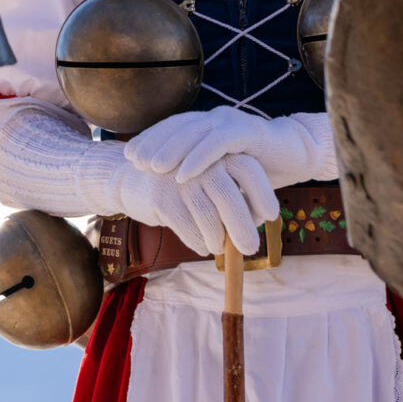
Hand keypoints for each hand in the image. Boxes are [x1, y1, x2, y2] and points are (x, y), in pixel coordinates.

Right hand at [114, 154, 277, 256]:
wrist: (132, 181)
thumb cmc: (181, 186)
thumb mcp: (208, 180)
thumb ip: (234, 193)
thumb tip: (260, 220)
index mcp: (213, 153)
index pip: (247, 168)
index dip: (262, 192)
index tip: (270, 216)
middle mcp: (196, 162)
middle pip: (228, 195)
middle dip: (243, 226)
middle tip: (251, 248)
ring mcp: (177, 180)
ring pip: (209, 218)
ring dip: (218, 239)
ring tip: (218, 247)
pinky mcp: (161, 199)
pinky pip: (189, 230)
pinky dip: (198, 242)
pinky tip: (201, 245)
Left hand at [129, 108, 334, 190]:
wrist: (299, 155)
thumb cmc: (260, 167)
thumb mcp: (226, 172)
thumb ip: (204, 176)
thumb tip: (175, 197)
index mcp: (208, 124)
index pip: (172, 127)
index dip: (150, 138)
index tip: (128, 155)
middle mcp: (216, 117)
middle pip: (177, 126)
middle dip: (153, 143)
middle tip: (133, 161)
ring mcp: (232, 121)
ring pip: (194, 132)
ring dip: (170, 150)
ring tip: (151, 167)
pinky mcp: (248, 131)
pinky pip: (218, 142)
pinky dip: (199, 158)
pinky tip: (183, 173)